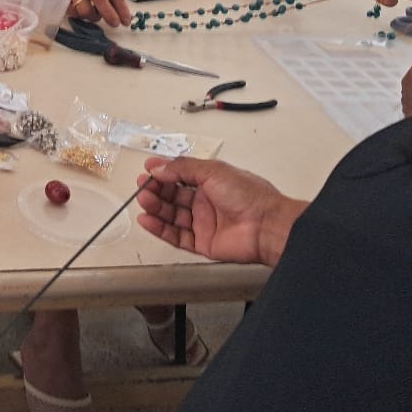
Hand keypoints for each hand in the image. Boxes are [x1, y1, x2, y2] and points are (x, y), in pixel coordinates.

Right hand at [27, 0, 129, 26]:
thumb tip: (114, 9)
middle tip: (115, 24)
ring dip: (91, 17)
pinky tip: (74, 10)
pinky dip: (77, 15)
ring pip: (89, 8)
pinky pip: (75, 12)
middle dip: (111, 15)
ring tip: (89, 16)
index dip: (122, 7)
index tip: (126, 19)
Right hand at [135, 157, 304, 267]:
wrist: (267, 226)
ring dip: (155, 208)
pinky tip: (148, 220)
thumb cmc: (251, 197)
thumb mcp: (213, 171)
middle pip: (172, 196)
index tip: (148, 170)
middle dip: (156, 190)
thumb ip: (182, 168)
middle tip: (143, 186)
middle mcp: (206, 202)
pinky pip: (175, 236)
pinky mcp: (202, 243)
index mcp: (211, 182)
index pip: (179, 176)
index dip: (163, 173)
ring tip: (144, 201)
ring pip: (171, 216)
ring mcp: (203, 224)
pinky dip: (159, 229)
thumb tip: (159, 167)